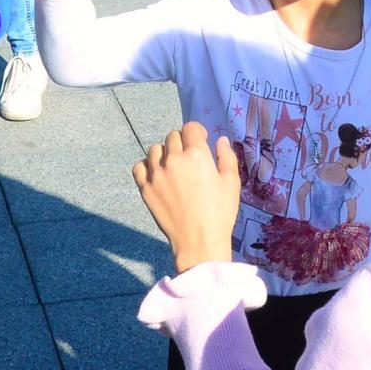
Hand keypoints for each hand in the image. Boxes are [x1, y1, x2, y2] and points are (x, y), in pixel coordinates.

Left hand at [134, 121, 240, 272]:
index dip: (197, 132)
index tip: (201, 141)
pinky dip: (147, 166)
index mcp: (196, 155)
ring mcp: (157, 173)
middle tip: (189, 158)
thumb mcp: (231, 182)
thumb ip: (226, 156)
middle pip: (173, 137)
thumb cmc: (220, 213)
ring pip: (155, 149)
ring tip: (173, 166)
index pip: (190, 128)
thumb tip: (220, 140)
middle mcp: (174, 159)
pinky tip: (157, 174)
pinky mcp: (145, 188)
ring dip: (165, 153)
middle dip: (182, 142)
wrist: (199, 241)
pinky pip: (139, 166)